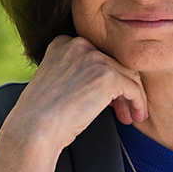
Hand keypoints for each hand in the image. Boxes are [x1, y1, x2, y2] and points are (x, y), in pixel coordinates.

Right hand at [7, 35, 147, 153]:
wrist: (34, 128)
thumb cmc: (40, 115)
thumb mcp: (54, 83)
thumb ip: (74, 74)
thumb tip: (102, 86)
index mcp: (63, 43)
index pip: (96, 56)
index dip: (104, 78)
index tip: (106, 99)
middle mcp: (79, 44)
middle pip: (113, 64)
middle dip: (119, 89)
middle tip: (122, 111)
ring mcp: (94, 58)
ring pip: (127, 75)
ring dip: (131, 98)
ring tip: (129, 117)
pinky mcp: (108, 75)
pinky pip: (134, 88)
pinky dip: (138, 103)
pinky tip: (135, 117)